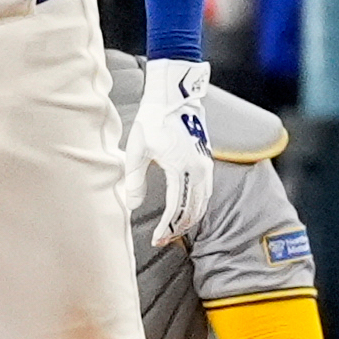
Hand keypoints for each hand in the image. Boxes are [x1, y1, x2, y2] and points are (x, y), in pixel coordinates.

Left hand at [125, 57, 215, 247]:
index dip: (167, 228)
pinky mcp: (207, 160)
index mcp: (181, 169)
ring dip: (189, 219)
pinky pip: (206, 191)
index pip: (177, 209)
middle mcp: (200, 170)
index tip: (156, 240)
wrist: (175, 97)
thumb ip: (134, 180)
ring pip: (203, 203)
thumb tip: (131, 205)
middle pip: (193, 210)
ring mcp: (206, 165)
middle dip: (178, 228)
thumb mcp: (137, 151)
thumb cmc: (153, 120)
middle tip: (162, 240)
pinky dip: (197, 206)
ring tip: (172, 230)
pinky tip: (185, 211)